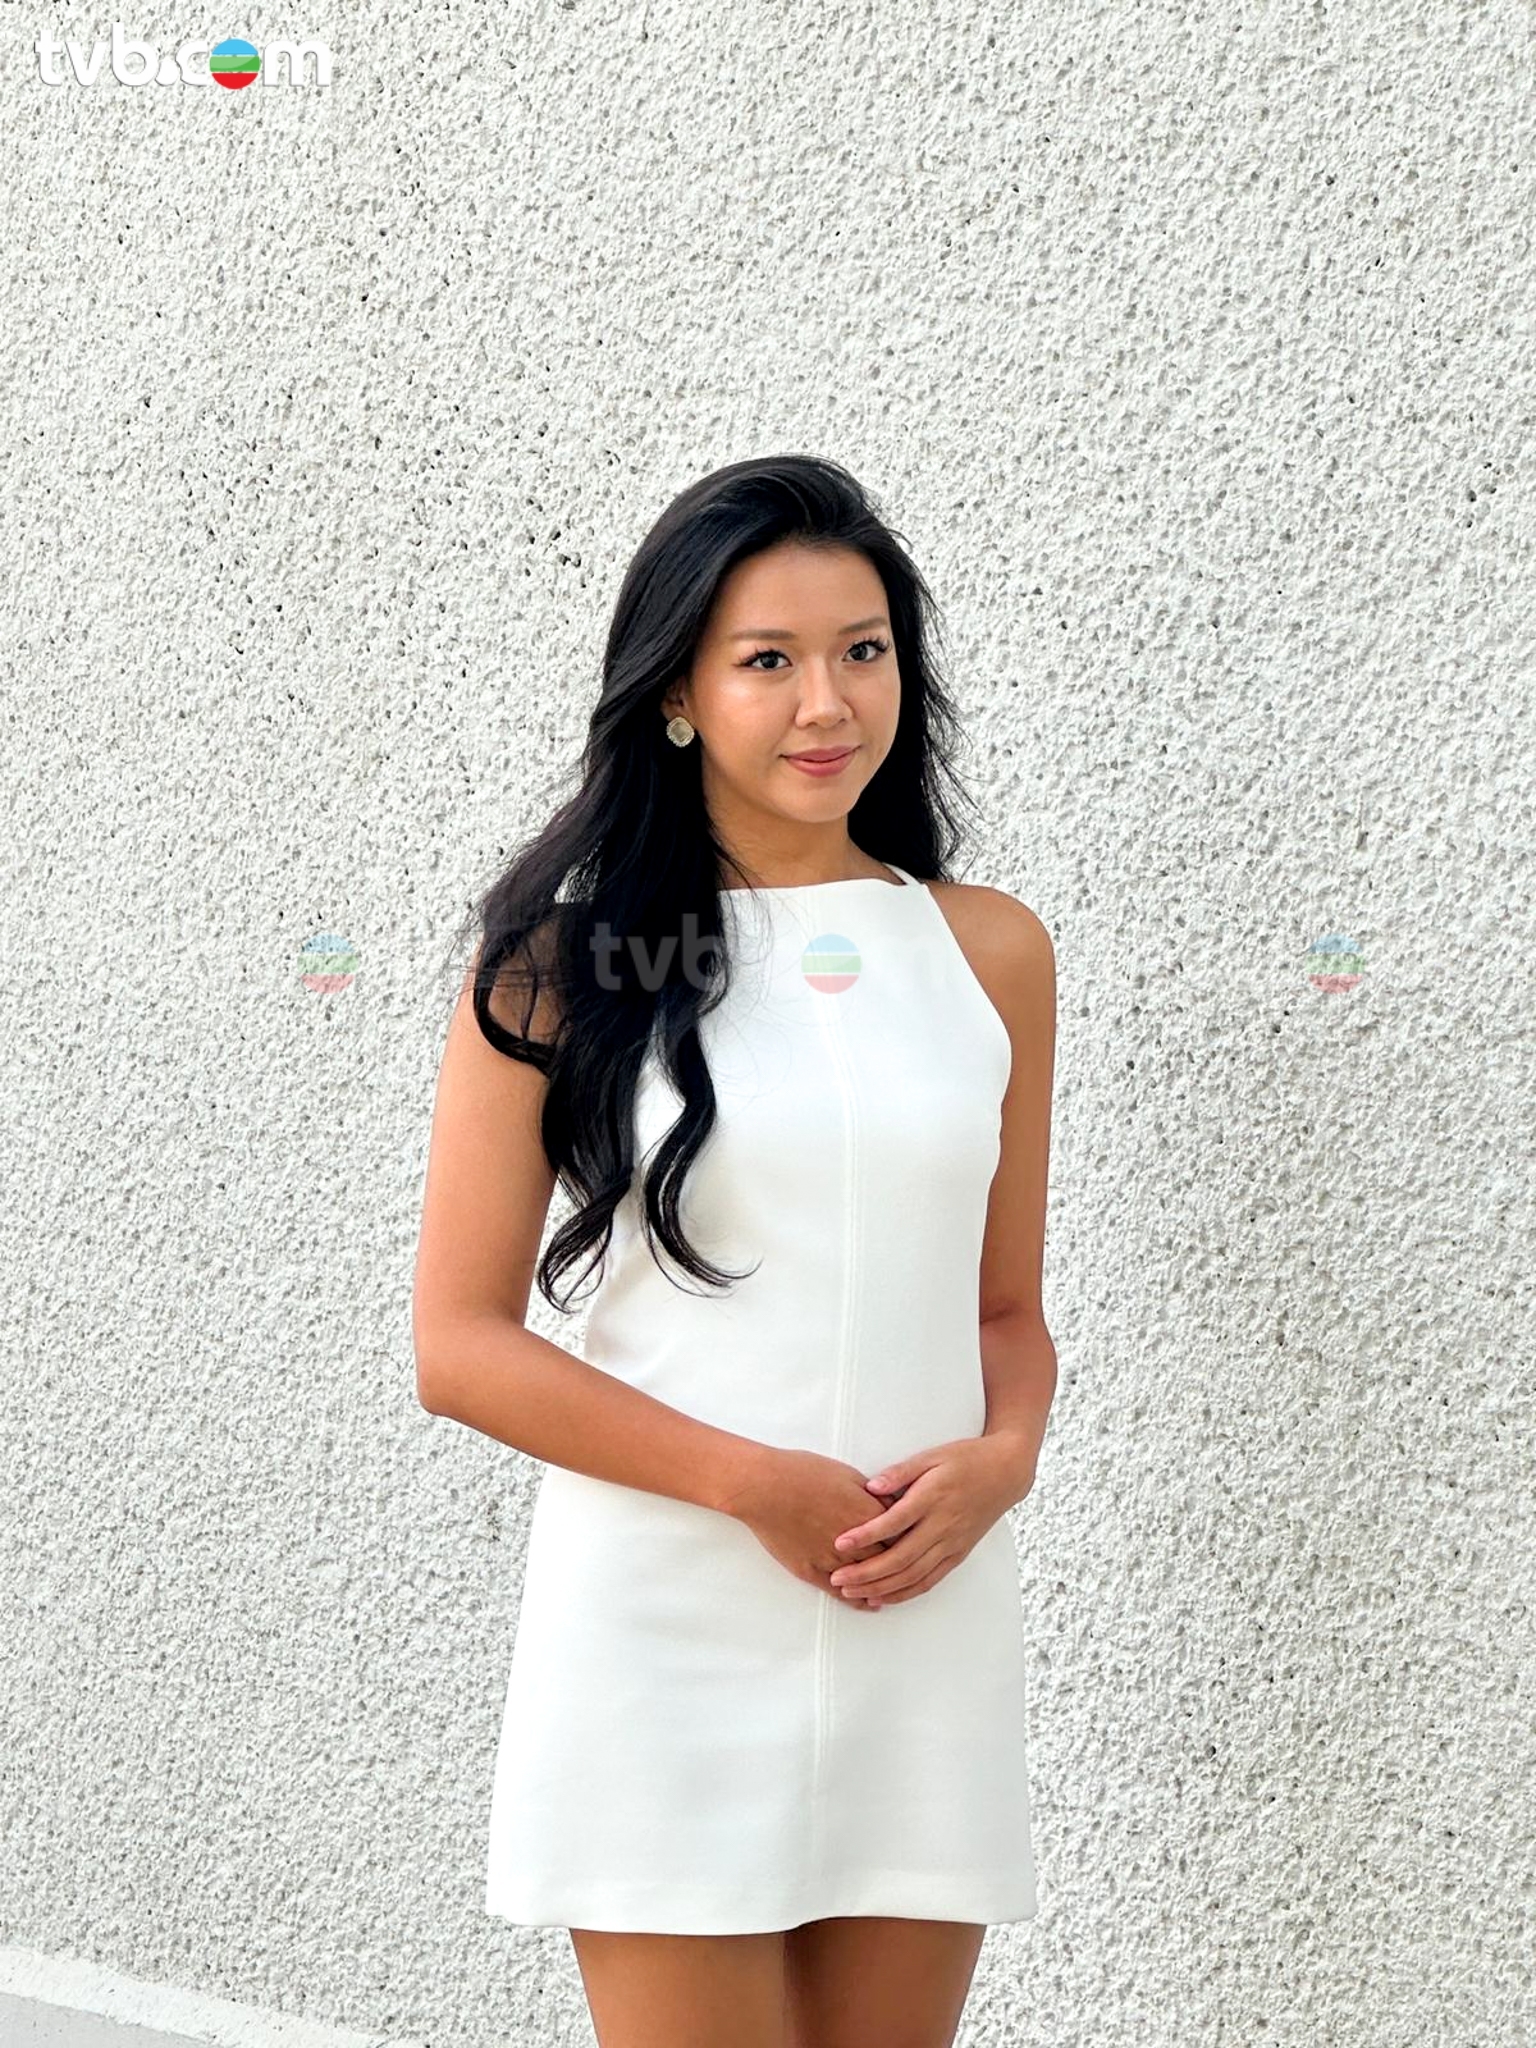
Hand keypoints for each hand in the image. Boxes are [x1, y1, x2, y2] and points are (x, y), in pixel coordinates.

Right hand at [726, 1446, 900, 1607]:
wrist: (765, 1487)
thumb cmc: (803, 1473)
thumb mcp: (848, 1474)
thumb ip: (873, 1495)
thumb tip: (891, 1505)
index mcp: (867, 1515)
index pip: (902, 1536)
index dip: (911, 1541)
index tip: (918, 1544)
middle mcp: (854, 1543)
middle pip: (888, 1561)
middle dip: (900, 1566)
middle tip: (911, 1570)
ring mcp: (832, 1560)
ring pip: (866, 1581)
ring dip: (881, 1588)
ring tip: (893, 1592)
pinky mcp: (810, 1571)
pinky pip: (839, 1592)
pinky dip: (856, 1600)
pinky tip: (867, 1603)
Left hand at [826, 1436, 1030, 1607]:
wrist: (1006, 1473)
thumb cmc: (965, 1459)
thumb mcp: (932, 1455)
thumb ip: (900, 1472)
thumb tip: (870, 1487)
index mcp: (934, 1497)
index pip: (895, 1521)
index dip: (866, 1535)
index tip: (839, 1543)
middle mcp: (944, 1525)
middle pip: (901, 1558)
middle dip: (867, 1572)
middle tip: (837, 1578)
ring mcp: (952, 1544)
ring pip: (914, 1575)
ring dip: (881, 1587)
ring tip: (852, 1592)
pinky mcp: (958, 1554)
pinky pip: (930, 1580)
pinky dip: (905, 1593)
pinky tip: (883, 1597)